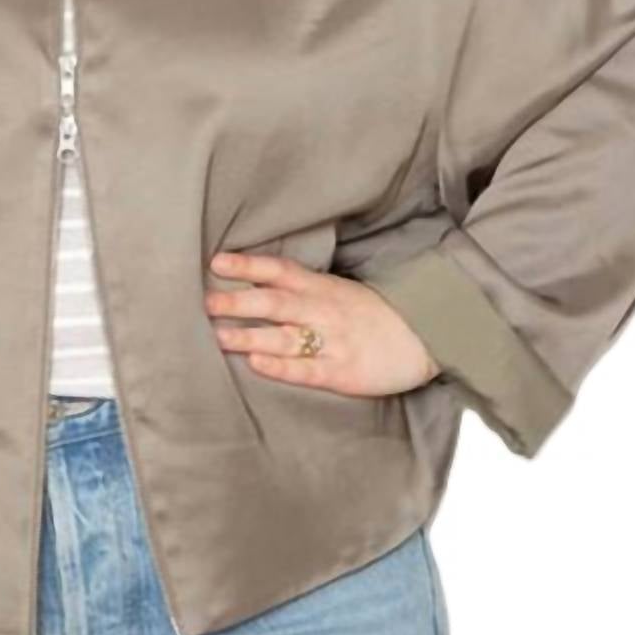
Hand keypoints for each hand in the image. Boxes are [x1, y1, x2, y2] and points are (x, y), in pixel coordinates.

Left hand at [204, 251, 441, 395]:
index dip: (248, 266)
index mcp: (323, 288)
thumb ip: (304, 289)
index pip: (280, 271)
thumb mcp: (341, 291)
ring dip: (249, 337)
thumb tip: (260, 286)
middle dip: (238, 302)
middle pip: (274, 303)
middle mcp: (324, 312)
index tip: (217, 262)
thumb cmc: (378, 315)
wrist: (429, 336)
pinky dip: (281, 366)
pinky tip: (257, 363)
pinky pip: (307, 369)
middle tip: (205, 302)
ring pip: (284, 337)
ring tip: (218, 336)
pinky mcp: (343, 372)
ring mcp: (333, 342)